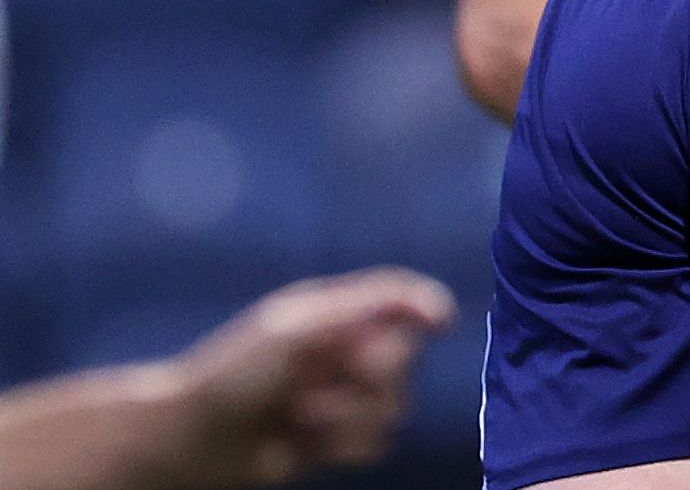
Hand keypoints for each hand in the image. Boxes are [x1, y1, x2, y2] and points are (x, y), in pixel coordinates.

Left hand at [165, 268, 456, 488]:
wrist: (193, 441)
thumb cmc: (236, 375)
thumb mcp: (298, 327)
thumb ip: (368, 306)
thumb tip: (440, 306)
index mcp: (336, 315)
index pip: (401, 300)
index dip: (426, 308)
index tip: (441, 324)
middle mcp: (346, 353)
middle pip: (405, 360)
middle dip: (370, 378)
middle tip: (320, 385)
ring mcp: (344, 398)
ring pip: (396, 407)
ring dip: (348, 417)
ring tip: (300, 419)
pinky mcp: (338, 440)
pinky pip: (376, 444)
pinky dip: (342, 445)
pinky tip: (303, 442)